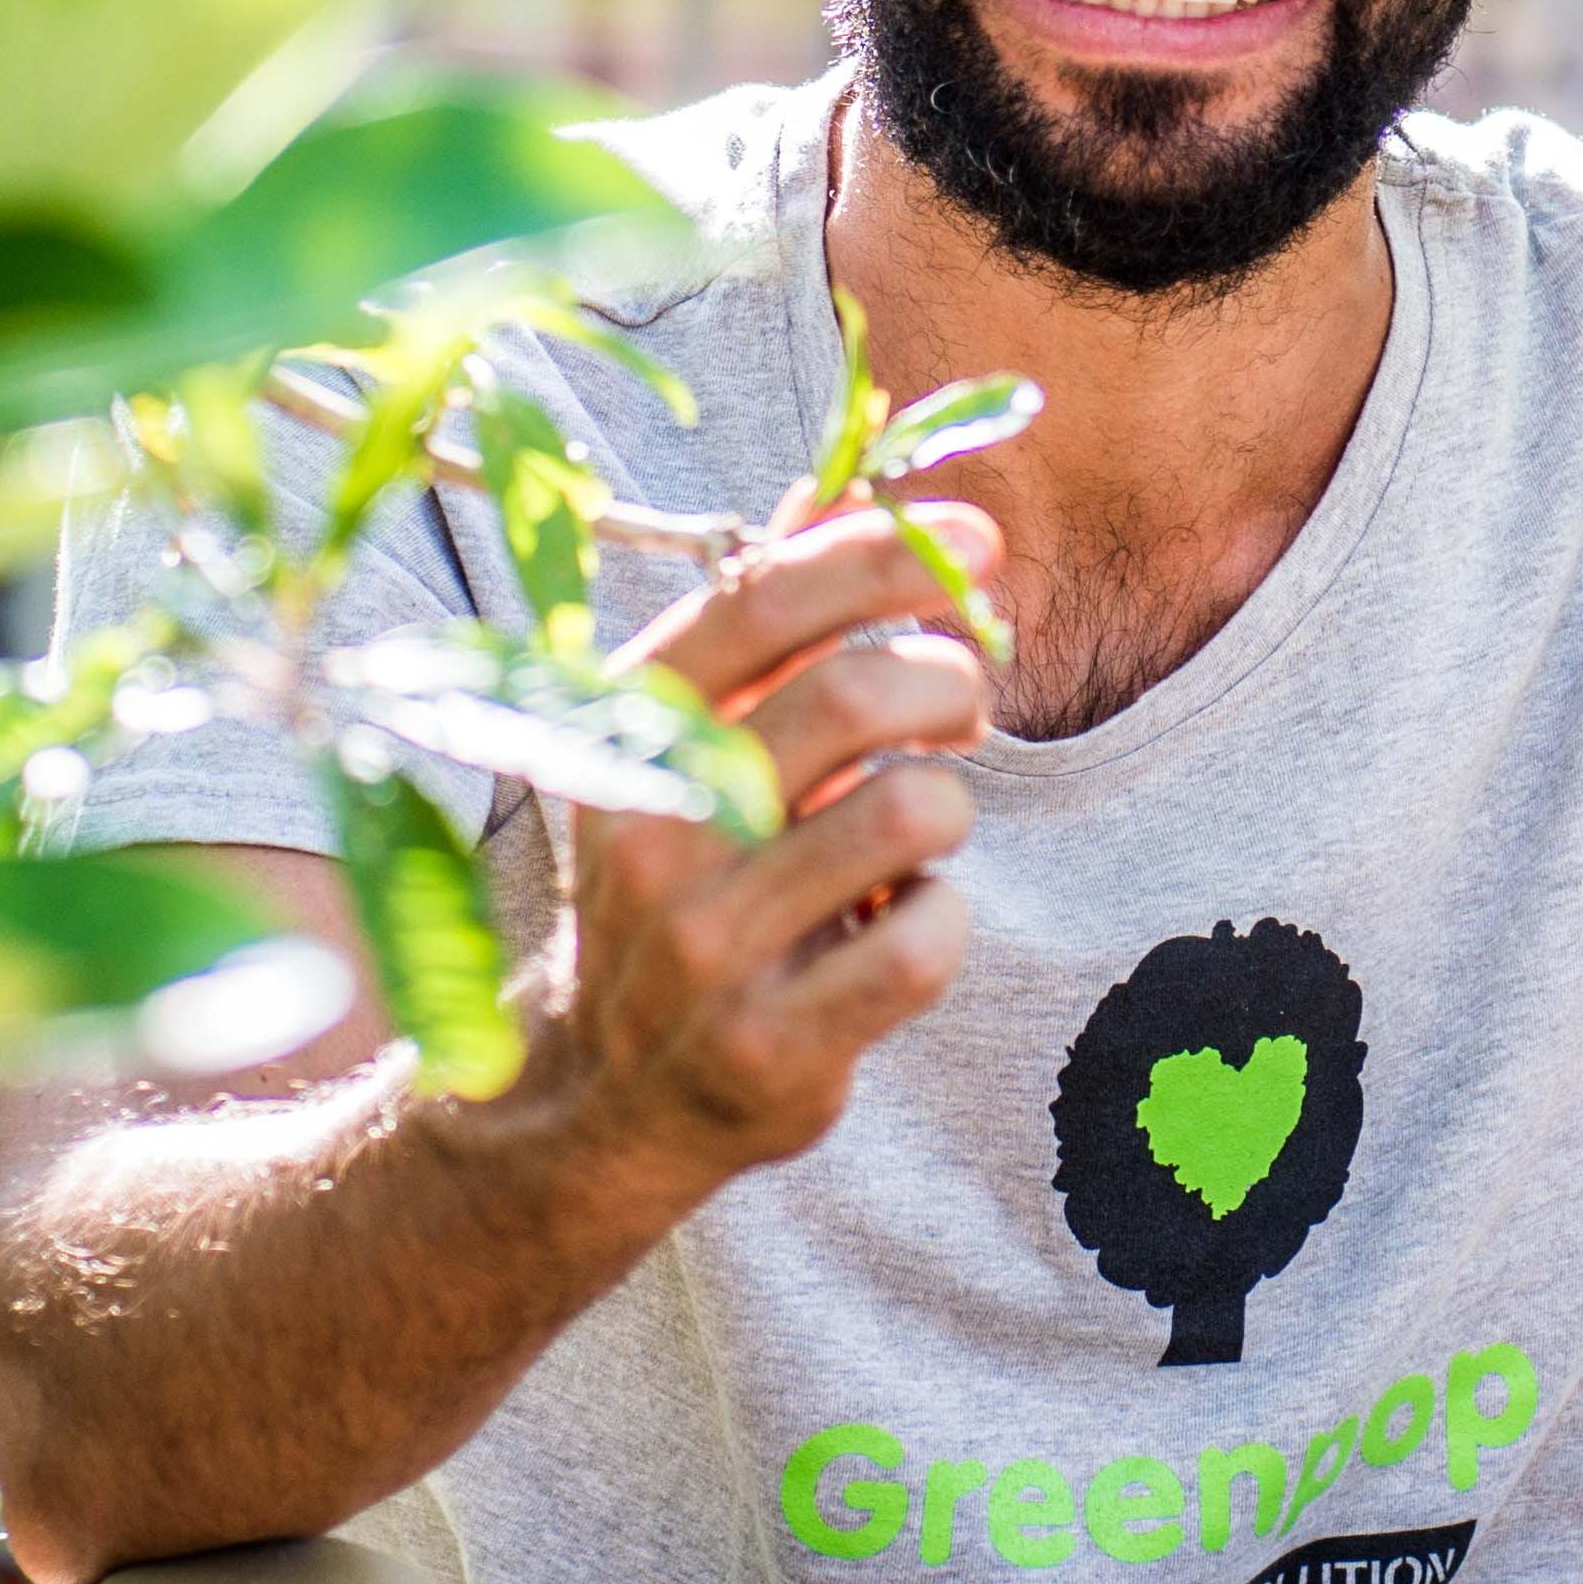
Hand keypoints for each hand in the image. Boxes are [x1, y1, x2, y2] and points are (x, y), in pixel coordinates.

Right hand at [512, 505, 997, 1221]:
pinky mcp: (771, 1047)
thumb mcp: (691, 748)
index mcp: (626, 735)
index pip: (761, 599)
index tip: (977, 543)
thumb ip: (765, 624)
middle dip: (949, 679)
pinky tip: (901, 922)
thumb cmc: (685, 880)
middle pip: (858, 695)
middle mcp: (652, 833)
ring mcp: (705, 949)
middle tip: (967, 701)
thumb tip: (844, 489)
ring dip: (947, 806)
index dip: (885, 554)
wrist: (605, 1094)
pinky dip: (941, 917)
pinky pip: (927, 944)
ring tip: (918, 826)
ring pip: (911, 813)